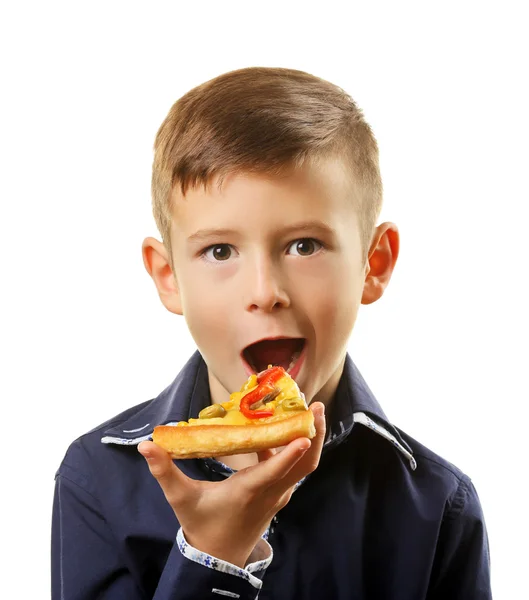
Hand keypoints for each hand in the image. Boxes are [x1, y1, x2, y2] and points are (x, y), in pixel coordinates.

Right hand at [138, 402, 325, 567]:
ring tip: (312, 410)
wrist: (218, 556)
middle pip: (304, 465)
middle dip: (315, 435)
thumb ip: (163, 470)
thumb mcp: (180, 498)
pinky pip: (293, 469)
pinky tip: (284, 428)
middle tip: (319, 408)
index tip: (304, 436)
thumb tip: (145, 444)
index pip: (273, 473)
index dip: (288, 455)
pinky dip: (295, 448)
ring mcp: (278, 494)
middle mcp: (271, 493)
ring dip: (311, 439)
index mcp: (248, 492)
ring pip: (303, 467)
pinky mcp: (278, 494)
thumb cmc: (201, 524)